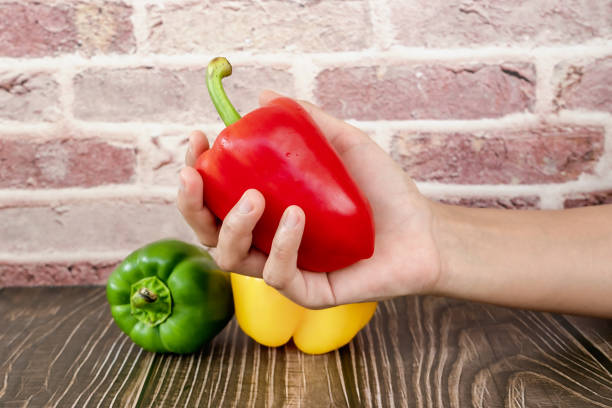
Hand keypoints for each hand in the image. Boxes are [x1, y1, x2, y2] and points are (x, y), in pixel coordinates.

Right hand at [178, 91, 440, 307]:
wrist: (423, 231)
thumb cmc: (384, 191)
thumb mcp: (346, 145)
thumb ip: (309, 122)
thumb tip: (265, 96)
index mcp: (268, 210)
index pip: (217, 195)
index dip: (198, 170)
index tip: (199, 139)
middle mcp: (266, 240)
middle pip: (209, 231)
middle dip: (192, 204)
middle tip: (196, 174)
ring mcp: (284, 268)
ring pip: (231, 258)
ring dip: (233, 225)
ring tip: (255, 196)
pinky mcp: (305, 292)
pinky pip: (276, 274)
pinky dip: (281, 245)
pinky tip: (297, 217)